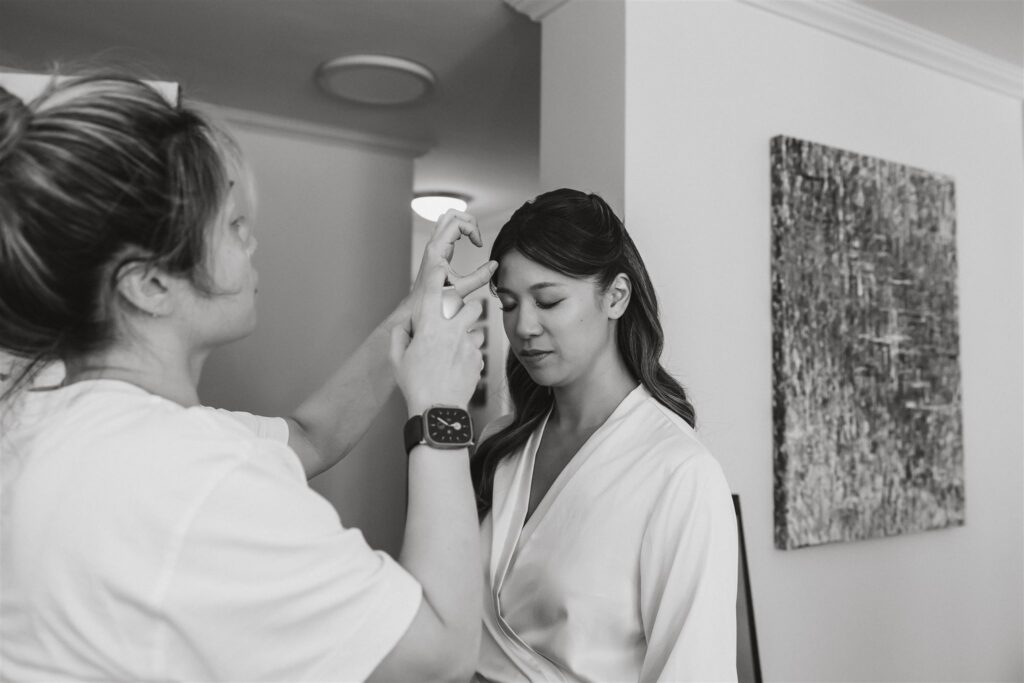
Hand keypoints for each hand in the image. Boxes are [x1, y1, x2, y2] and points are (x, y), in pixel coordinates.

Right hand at [390, 264, 485, 415]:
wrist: (438, 409)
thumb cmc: (416, 385)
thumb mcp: (396, 359)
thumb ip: (399, 336)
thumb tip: (405, 325)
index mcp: (429, 327)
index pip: (434, 292)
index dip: (437, 276)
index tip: (440, 265)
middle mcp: (452, 331)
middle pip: (472, 305)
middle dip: (467, 309)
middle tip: (457, 320)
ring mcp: (468, 345)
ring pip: (478, 328)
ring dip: (469, 334)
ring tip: (457, 348)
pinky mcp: (478, 359)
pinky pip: (477, 350)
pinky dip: (470, 355)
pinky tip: (458, 367)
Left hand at [402, 209, 495, 334]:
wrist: (418, 306)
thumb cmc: (435, 300)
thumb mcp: (460, 290)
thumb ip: (479, 278)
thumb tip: (494, 265)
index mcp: (437, 250)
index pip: (457, 223)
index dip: (473, 229)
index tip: (480, 245)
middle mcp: (433, 244)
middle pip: (451, 214)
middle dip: (469, 220)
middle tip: (477, 236)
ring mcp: (433, 246)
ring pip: (446, 219)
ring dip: (463, 223)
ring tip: (473, 237)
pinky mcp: (435, 250)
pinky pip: (446, 229)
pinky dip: (458, 229)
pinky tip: (465, 241)